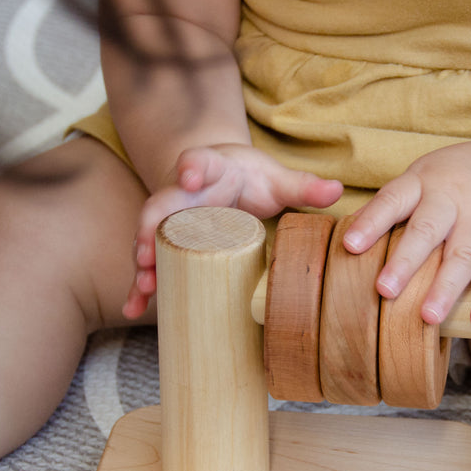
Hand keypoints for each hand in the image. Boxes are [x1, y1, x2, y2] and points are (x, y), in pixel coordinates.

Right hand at [123, 143, 342, 317]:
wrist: (223, 175)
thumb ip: (303, 186)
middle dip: (152, 229)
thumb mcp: (276, 178)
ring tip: (143, 287)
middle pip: (159, 206)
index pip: (197, 163)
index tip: (187, 177)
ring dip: (142, 264)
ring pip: (149, 240)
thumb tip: (336, 191)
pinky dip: (140, 287)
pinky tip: (133, 308)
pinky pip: (150, 265)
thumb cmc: (249, 177)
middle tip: (149, 253)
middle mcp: (180, 193)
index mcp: (209, 169)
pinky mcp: (167, 245)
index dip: (190, 168)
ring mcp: (170, 220)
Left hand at [342, 137, 470, 330]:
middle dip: (406, 261)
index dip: (372, 222)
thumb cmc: (457, 179)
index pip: (393, 200)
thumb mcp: (423, 179)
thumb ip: (393, 207)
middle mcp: (453, 198)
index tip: (351, 246)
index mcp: (423, 182)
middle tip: (384, 290)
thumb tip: (348, 241)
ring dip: (445, 287)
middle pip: (427, 230)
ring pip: (463, 255)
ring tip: (428, 317)